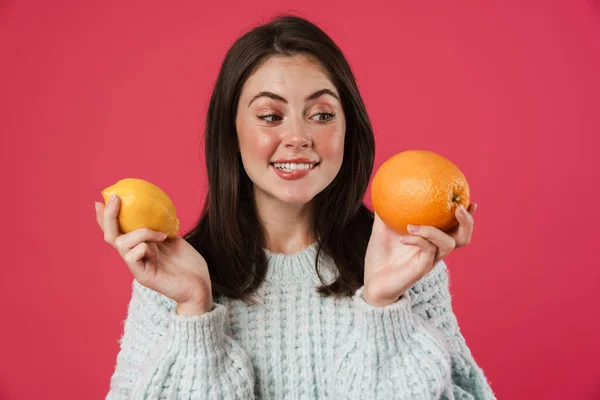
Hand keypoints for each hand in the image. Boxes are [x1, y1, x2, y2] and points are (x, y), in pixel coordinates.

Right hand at [95, 195, 212, 314]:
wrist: (200, 285)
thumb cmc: (189, 264)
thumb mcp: (174, 239)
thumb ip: (161, 228)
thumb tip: (156, 211)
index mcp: (140, 247)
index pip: (118, 231)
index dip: (107, 217)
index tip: (105, 198)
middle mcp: (134, 256)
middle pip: (110, 236)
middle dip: (109, 216)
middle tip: (115, 199)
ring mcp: (137, 267)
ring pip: (122, 243)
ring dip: (141, 233)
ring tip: (161, 236)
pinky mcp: (142, 276)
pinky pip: (132, 256)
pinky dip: (144, 247)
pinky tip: (158, 250)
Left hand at [363, 204, 476, 306]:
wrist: (373, 281)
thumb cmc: (379, 256)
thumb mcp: (381, 229)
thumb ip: (386, 212)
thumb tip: (384, 190)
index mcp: (431, 240)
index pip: (455, 226)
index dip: (466, 215)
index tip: (468, 199)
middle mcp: (435, 250)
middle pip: (463, 237)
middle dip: (467, 222)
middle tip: (459, 208)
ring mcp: (431, 260)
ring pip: (448, 244)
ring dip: (433, 230)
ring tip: (414, 224)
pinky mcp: (423, 269)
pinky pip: (427, 250)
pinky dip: (417, 239)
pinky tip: (403, 237)